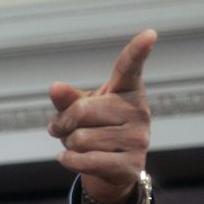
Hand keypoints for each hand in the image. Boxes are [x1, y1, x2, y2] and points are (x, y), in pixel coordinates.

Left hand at [47, 29, 156, 203]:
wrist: (111, 168)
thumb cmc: (95, 129)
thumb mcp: (80, 110)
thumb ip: (68, 99)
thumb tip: (55, 87)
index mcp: (128, 90)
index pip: (130, 67)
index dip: (137, 51)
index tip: (149, 35)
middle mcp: (138, 111)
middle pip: (81, 111)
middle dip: (64, 123)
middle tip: (65, 129)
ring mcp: (138, 138)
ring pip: (80, 139)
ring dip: (69, 145)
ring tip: (79, 146)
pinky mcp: (130, 164)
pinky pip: (87, 160)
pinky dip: (69, 160)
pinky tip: (67, 158)